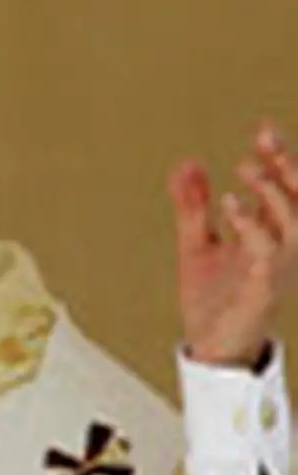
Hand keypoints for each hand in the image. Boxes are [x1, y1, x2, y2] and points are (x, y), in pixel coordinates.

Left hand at [169, 121, 297, 367]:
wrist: (207, 346)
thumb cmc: (211, 298)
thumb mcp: (196, 243)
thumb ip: (193, 206)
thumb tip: (187, 163)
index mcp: (267, 235)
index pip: (282, 188)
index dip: (277, 157)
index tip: (263, 128)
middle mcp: (280, 248)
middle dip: (286, 167)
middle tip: (262, 142)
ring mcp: (275, 268)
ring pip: (294, 222)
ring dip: (273, 193)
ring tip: (245, 170)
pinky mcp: (263, 289)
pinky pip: (267, 253)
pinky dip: (252, 226)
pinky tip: (230, 207)